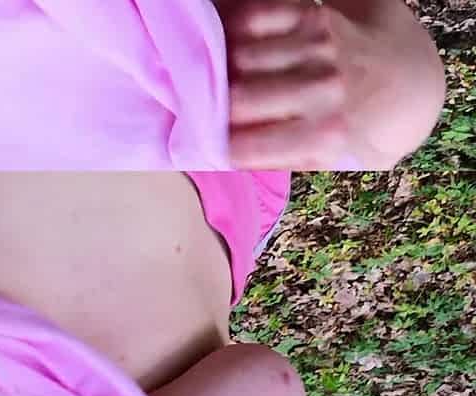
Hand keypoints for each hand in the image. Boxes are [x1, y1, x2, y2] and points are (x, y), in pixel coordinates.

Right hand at [222, 0, 347, 169]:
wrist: (406, 81)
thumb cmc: (358, 130)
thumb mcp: (329, 162)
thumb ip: (280, 159)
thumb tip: (219, 152)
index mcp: (325, 135)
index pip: (247, 146)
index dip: (219, 146)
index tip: (207, 145)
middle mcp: (322, 89)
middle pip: (238, 99)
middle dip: (215, 108)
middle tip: (207, 111)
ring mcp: (316, 47)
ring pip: (239, 57)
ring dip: (221, 69)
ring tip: (216, 79)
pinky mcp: (311, 14)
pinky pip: (253, 17)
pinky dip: (234, 30)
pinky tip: (230, 45)